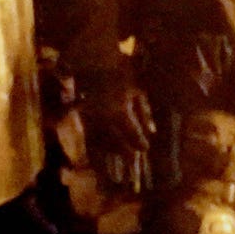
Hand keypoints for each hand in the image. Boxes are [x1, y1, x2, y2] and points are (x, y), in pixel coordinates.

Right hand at [78, 74, 153, 199]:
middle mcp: (103, 119)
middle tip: (133, 170)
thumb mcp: (137, 89)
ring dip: (108, 159)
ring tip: (115, 174)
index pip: (131, 133)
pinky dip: (94, 152)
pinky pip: (89, 139)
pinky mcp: (82, 117)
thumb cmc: (120, 71)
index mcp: (119, 111)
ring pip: (101, 144)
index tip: (145, 149)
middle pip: (116, 143)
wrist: (92, 59)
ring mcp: (90, 118)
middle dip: (125, 157)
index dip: (138, 142)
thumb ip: (144, 111)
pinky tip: (99, 164)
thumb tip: (152, 131)